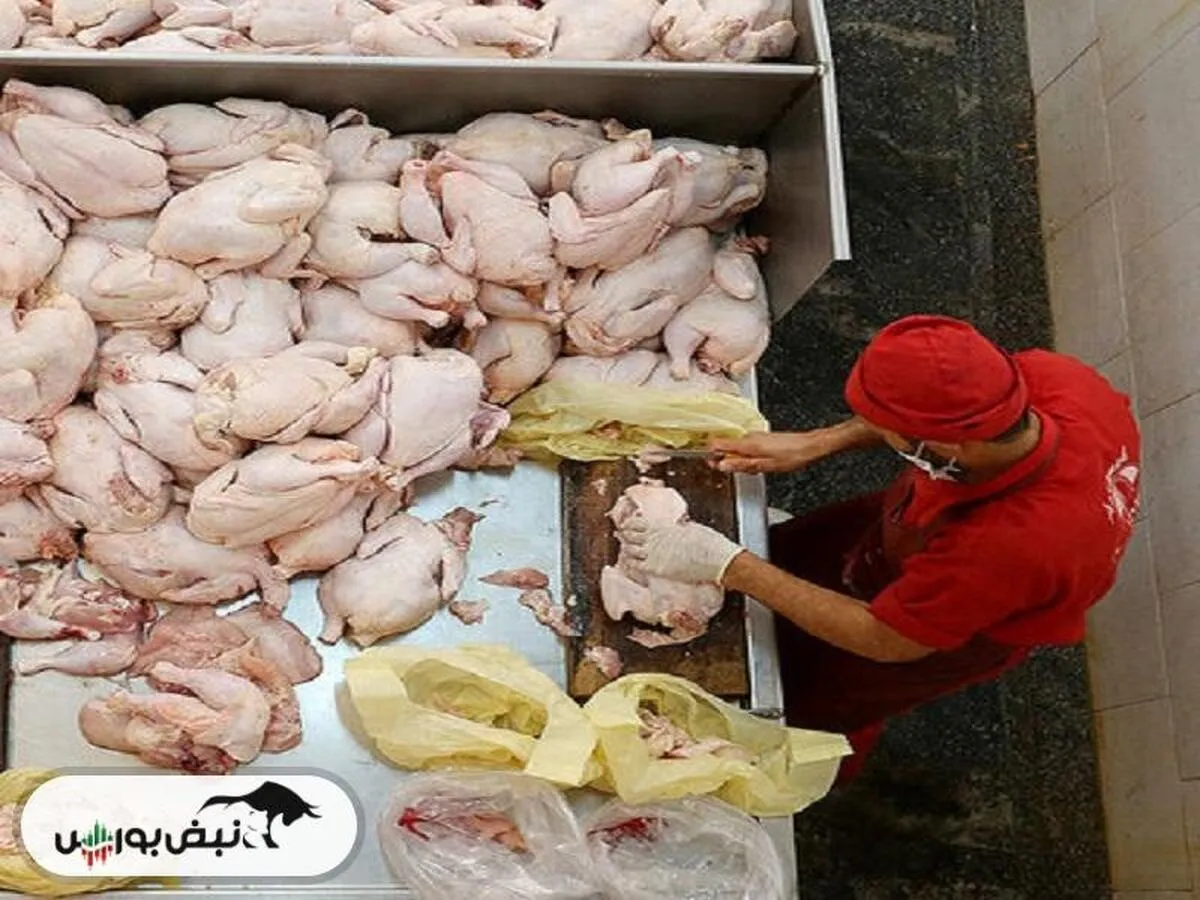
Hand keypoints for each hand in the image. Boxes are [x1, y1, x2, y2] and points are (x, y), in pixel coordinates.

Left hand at [621, 520, 743, 583]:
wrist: (716, 559)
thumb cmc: (708, 542)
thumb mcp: (689, 527)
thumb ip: (674, 527)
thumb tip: (672, 527)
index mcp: (662, 526)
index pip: (636, 522)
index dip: (629, 524)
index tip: (627, 525)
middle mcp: (654, 539)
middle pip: (629, 535)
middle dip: (624, 535)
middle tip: (621, 535)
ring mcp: (654, 554)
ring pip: (629, 550)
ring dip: (626, 548)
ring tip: (625, 547)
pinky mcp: (657, 569)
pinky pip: (636, 565)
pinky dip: (631, 562)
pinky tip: (630, 562)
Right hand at [709, 431, 832, 473]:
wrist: (810, 446)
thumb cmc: (792, 455)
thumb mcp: (765, 466)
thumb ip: (742, 465)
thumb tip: (723, 466)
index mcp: (747, 443)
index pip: (717, 443)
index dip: (711, 454)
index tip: (713, 464)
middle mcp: (750, 437)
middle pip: (726, 446)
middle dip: (727, 460)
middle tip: (740, 471)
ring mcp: (756, 436)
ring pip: (738, 448)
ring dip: (740, 460)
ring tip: (755, 469)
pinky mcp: (763, 438)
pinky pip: (748, 447)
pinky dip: (749, 457)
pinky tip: (761, 464)